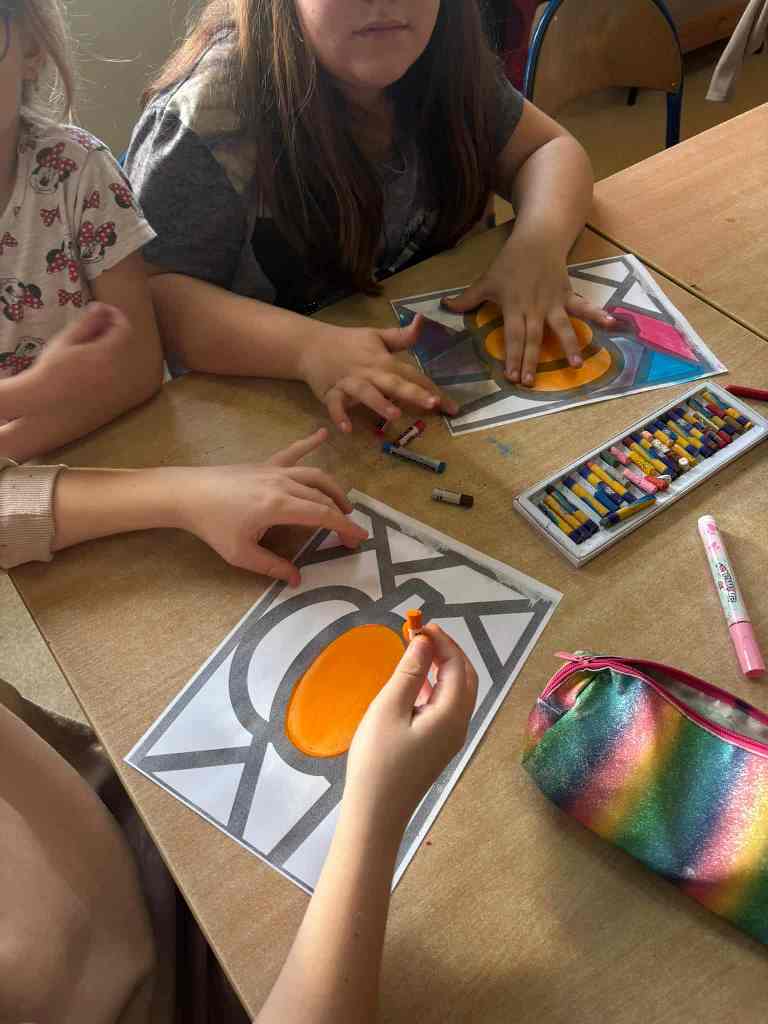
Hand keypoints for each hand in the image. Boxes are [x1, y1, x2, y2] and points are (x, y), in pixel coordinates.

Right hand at [18, 303, 132, 413]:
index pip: (124, 329)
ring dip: (111, 347)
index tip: (104, 310)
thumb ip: (87, 323)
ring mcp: (116, 386)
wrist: (44, 402)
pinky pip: (118, 376)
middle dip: (112, 330)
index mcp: (106, 354)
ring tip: (90, 345)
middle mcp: (116, 370)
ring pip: (121, 359)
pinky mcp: (113, 397)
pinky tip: (91, 365)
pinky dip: (110, 365)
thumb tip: (101, 307)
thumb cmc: (51, 369)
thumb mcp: (66, 341)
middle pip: (124, 343)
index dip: (117, 316)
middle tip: (94, 325)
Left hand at [176, 429, 367, 583]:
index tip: (359, 538)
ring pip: (314, 475)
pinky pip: (292, 453)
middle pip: (322, 497)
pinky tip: (324, 434)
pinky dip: (309, 443)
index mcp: (280, 506)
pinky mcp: (265, 465)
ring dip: (333, 489)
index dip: (345, 527)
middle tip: (349, 533)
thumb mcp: (240, 554)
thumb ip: (271, 567)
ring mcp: (275, 470)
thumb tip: (296, 580)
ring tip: (343, 505)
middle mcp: (283, 484)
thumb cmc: (212, 525)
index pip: (323, 515)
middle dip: (341, 515)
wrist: (187, 493)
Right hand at [299, 317, 457, 432]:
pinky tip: (347, 429)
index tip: (450, 405)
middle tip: (432, 404)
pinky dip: (340, 416)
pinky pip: (335, 405)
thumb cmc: (348, 343)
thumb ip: (401, 336)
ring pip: (366, 393)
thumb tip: (421, 321)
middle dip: (413, 393)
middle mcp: (369, 372)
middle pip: (394, 383)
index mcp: (383, 360)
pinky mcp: (330, 393)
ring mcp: (349, 383)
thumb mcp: (376, 336)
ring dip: (379, 403)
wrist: (311, 345)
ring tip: (394, 415)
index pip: (411, 374)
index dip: (431, 388)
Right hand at [345, 624, 477, 830]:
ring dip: (443, 668)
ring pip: (458, 693)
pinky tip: (416, 684)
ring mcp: (450, 739)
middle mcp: (459, 725)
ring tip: (418, 652)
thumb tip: (424, 644)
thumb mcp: (389, 709)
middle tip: (423, 635)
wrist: (376, 814)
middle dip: (449, 652)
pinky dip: (437, 687)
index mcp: (452, 714)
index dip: (441, 641)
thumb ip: (409, 674)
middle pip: (466, 678)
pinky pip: (447, 708)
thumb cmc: (378, 760)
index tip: (419, 625)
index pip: (457, 666)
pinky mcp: (438, 748)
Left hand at [443, 234, 615, 386]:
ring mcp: (554, 301)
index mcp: (514, 305)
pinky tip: (611, 324)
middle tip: (530, 382)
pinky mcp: (568, 294)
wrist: (538, 237)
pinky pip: (583, 306)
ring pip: (561, 326)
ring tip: (577, 365)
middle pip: (533, 337)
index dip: (513, 356)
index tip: (512, 376)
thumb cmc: (510, 261)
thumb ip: (467, 298)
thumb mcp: (486, 279)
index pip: (512, 335)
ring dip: (569, 345)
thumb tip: (443, 306)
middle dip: (532, 360)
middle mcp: (535, 307)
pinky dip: (598, 314)